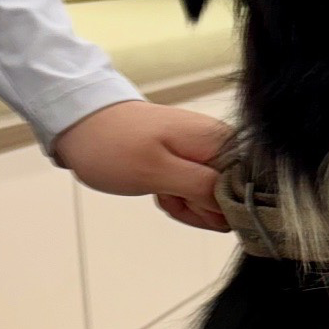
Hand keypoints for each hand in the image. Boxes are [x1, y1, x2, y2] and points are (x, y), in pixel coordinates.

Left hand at [53, 100, 231, 231]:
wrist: (80, 121)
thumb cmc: (112, 145)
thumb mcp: (157, 171)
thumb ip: (203, 187)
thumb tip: (237, 204)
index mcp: (223, 143)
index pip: (249, 192)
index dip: (220, 208)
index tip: (186, 201)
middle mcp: (225, 147)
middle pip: (235, 199)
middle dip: (200, 208)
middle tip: (167, 195)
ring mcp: (210, 154)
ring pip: (217, 201)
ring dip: (187, 205)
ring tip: (160, 190)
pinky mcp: (196, 161)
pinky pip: (201, 193)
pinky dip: (180, 198)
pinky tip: (160, 188)